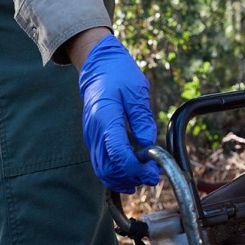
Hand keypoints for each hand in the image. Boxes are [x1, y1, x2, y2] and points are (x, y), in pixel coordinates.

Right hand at [76, 34, 161, 192]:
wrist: (98, 65)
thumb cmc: (119, 75)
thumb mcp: (137, 92)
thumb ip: (142, 120)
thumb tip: (149, 146)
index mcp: (105, 117)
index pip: (118, 153)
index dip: (136, 168)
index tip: (153, 172)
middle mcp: (94, 131)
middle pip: (108, 168)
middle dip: (131, 178)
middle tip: (152, 177)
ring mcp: (91, 136)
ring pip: (102, 170)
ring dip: (123, 179)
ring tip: (144, 177)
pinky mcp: (92, 139)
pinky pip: (100, 163)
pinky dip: (115, 173)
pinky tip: (131, 174)